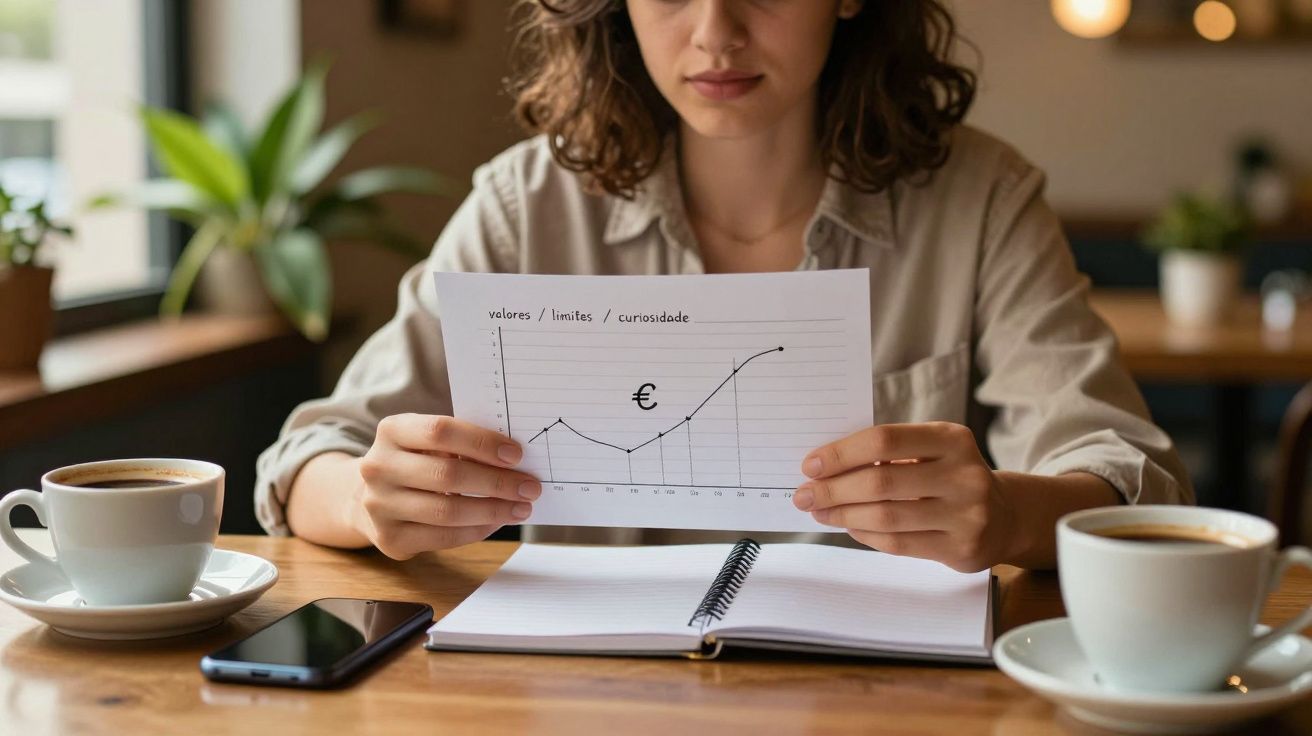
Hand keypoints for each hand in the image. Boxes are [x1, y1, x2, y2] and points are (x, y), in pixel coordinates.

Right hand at [354, 413, 540, 558]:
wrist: (368, 497)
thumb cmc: (414, 462)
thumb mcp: (426, 441)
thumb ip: (460, 443)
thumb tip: (514, 459)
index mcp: (391, 431)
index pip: (440, 431)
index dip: (481, 442)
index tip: (516, 454)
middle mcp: (378, 467)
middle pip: (447, 474)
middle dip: (497, 482)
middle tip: (529, 486)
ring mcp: (379, 505)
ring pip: (447, 511)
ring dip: (493, 510)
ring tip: (521, 508)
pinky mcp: (389, 538)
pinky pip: (443, 537)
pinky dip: (477, 530)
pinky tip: (496, 522)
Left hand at [793, 422, 1013, 571]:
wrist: (1005, 516)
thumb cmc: (950, 476)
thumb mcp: (932, 451)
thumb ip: (889, 453)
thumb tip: (825, 466)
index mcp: (952, 439)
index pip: (885, 441)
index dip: (842, 453)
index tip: (810, 464)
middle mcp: (964, 475)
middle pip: (881, 481)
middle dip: (833, 489)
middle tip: (804, 494)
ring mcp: (966, 515)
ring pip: (886, 516)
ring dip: (843, 515)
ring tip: (819, 512)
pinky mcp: (961, 548)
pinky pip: (898, 543)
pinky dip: (865, 535)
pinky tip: (849, 527)